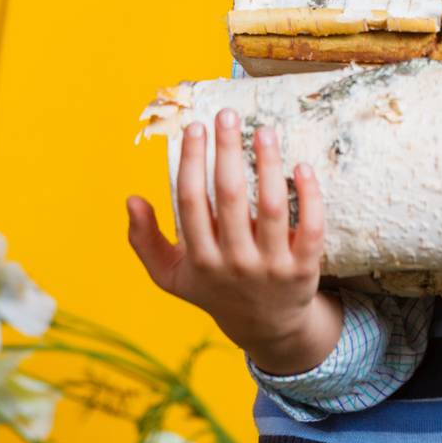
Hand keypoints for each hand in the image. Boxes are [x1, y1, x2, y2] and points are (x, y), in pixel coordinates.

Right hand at [126, 108, 330, 368]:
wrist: (267, 328)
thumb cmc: (215, 287)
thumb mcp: (172, 275)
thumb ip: (145, 240)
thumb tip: (131, 199)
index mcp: (200, 259)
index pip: (191, 202)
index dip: (192, 161)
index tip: (195, 126)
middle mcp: (233, 262)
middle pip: (230, 197)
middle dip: (227, 151)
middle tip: (227, 114)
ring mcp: (270, 267)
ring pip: (270, 207)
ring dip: (267, 164)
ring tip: (264, 130)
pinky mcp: (303, 269)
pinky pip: (309, 228)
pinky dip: (307, 196)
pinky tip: (301, 166)